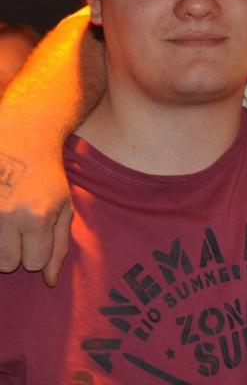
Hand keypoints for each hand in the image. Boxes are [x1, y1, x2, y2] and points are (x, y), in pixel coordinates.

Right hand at [0, 151, 71, 285]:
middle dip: (14, 248)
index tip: (37, 231)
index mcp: (37, 218)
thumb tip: (49, 282)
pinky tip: (1, 209)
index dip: (36, 249)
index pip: (33, 263)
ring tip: (6, 215)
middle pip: (7, 264)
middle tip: (19, 223)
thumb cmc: (46, 177)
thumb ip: (59, 246)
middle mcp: (7, 216)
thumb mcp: (64, 207)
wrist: (22, 139)